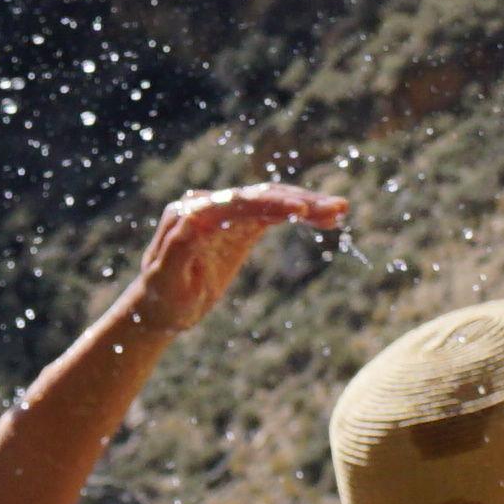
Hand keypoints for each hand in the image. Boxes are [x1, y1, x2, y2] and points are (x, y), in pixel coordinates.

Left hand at [121, 182, 348, 336]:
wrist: (163, 307)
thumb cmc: (163, 298)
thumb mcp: (166, 279)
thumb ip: (177, 248)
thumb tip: (193, 218)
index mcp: (189, 214)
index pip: (236, 202)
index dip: (269, 203)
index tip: (301, 209)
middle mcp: (208, 204)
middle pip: (259, 196)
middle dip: (298, 199)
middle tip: (336, 208)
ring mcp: (226, 212)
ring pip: (271, 201)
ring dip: (305, 203)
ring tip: (340, 210)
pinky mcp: (241, 224)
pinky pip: (274, 214)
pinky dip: (299, 213)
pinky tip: (325, 218)